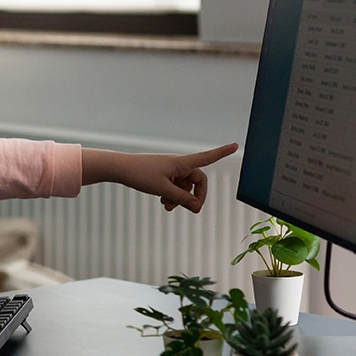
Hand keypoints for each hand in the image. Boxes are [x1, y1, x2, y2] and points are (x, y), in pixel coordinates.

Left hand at [83, 143, 237, 212]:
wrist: (119, 168)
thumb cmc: (140, 175)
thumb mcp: (163, 190)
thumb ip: (182, 199)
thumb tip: (197, 207)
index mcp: (181, 163)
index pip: (207, 157)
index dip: (222, 153)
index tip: (236, 145)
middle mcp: (177, 164)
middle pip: (197, 180)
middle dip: (194, 196)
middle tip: (192, 210)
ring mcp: (169, 169)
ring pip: (184, 186)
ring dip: (180, 198)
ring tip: (167, 207)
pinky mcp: (161, 174)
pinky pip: (174, 186)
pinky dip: (172, 195)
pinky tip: (164, 203)